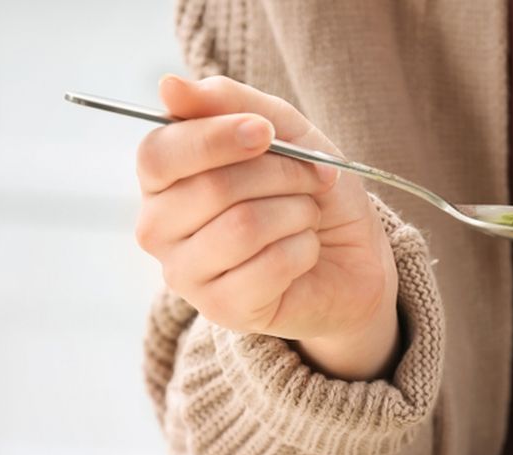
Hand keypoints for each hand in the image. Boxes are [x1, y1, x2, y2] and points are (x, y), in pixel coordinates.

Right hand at [135, 74, 399, 380]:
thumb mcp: (283, 130)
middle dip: (278, 175)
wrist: (352, 258)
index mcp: (162, 179)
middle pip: (208, 190)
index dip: (215, 138)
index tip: (265, 132)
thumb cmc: (308, 191)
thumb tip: (169, 86)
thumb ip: (228, 102)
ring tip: (307, 216)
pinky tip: (305, 251)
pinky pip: (269, 266)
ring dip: (296, 212)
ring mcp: (187, 275)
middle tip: (309, 178)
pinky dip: (304, 248)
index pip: (160, 154)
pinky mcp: (223, 311)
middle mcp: (160, 229)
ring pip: (243, 227)